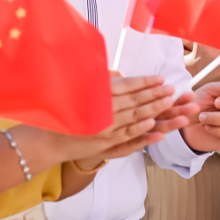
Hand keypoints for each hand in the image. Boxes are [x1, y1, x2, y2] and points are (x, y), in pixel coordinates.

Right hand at [53, 73, 183, 167]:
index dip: (144, 81)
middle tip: (171, 89)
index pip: (125, 86)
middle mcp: (100, 110)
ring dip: (154, 109)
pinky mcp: (104, 143)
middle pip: (134, 100)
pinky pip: (127, 135)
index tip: (160, 78)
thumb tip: (120, 75)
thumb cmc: (64, 113)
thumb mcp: (79, 91)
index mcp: (95, 94)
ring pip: (134, 116)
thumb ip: (101, 83)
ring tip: (169, 102)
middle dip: (155, 94)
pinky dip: (142, 129)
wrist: (48, 140)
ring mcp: (103, 128)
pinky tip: (154, 124)